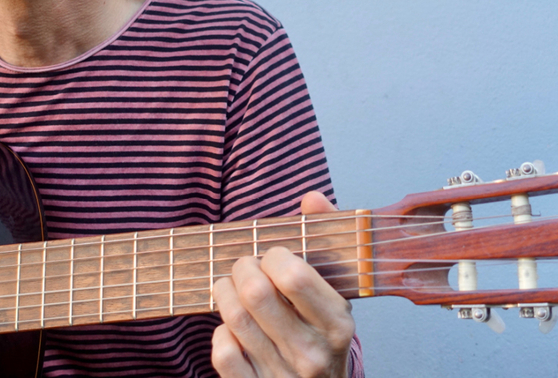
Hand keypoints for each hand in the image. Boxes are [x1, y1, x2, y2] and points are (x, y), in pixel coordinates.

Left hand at [211, 191, 355, 377]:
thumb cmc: (324, 332)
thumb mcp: (336, 290)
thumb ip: (325, 237)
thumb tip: (311, 197)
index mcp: (337, 323)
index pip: (294, 276)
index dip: (274, 256)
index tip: (273, 256)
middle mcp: (312, 352)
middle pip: (257, 293)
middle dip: (243, 268)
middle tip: (246, 266)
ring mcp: (282, 374)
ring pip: (234, 318)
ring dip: (224, 291)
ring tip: (231, 286)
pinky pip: (223, 352)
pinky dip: (220, 331)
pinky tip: (232, 325)